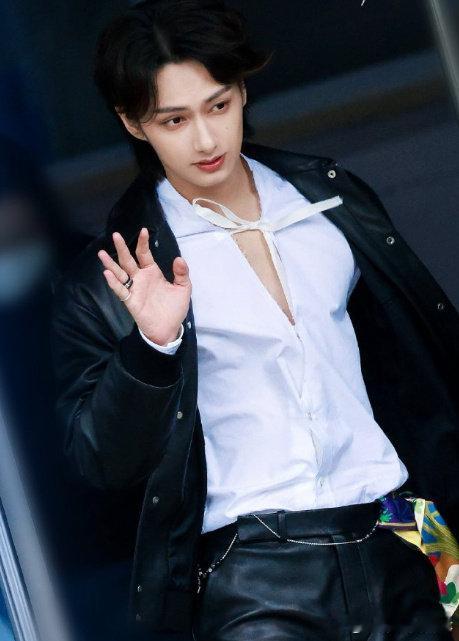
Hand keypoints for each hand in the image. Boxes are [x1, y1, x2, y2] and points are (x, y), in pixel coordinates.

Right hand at [97, 228, 190, 344]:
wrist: (169, 328)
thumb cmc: (174, 308)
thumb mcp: (183, 288)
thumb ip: (182, 273)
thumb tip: (179, 258)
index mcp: (152, 272)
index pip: (145, 254)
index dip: (143, 242)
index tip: (143, 230)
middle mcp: (141, 278)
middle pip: (128, 260)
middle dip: (122, 248)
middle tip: (115, 235)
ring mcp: (134, 289)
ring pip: (120, 273)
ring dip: (111, 264)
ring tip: (102, 253)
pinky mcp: (130, 301)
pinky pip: (120, 290)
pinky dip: (113, 282)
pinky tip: (107, 273)